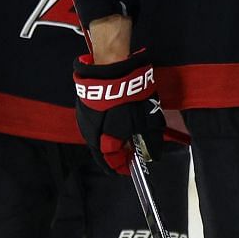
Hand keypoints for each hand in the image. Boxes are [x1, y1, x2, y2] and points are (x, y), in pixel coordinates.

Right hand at [73, 49, 163, 174]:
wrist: (111, 69)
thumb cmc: (129, 97)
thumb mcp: (147, 121)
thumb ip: (151, 142)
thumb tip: (155, 155)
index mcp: (103, 142)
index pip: (112, 163)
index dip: (123, 167)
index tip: (131, 168)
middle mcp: (90, 134)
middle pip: (102, 151)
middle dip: (116, 154)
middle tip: (128, 153)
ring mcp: (84, 120)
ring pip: (96, 138)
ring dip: (109, 140)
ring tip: (124, 138)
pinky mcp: (84, 107)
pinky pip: (94, 124)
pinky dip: (104, 128)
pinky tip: (115, 122)